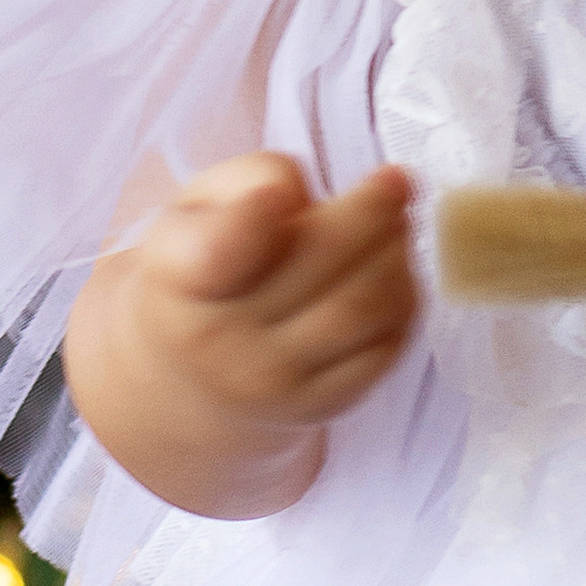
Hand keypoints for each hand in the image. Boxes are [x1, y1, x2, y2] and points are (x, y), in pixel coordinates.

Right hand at [64, 153, 417, 515]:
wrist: (193, 380)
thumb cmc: (203, 272)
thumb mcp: (193, 210)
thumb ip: (243, 180)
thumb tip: (295, 193)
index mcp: (180, 275)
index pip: (218, 251)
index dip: (250, 216)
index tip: (278, 191)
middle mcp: (222, 338)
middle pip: (321, 259)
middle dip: (373, 209)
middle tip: (396, 180)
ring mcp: (274, 381)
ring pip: (366, 304)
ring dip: (398, 252)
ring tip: (398, 222)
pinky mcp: (320, 405)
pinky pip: (387, 344)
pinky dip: (404, 299)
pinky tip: (393, 272)